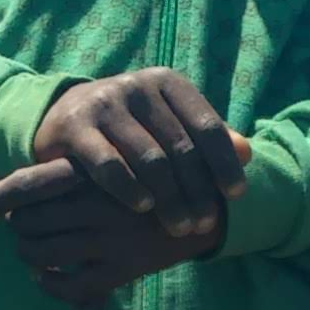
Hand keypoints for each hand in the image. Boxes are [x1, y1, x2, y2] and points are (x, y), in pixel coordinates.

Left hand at [0, 155, 223, 302]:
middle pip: (28, 220)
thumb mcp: (122, 157)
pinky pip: (69, 287)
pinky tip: (47, 278)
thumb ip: (80, 170)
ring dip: (28, 253)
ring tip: (31, 249)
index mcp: (94, 171)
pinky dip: (50, 284)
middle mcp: (97, 205)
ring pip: (42, 253)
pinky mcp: (122, 270)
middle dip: (18, 224)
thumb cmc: (157, 178)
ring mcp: (109, 240)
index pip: (30, 183)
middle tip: (20, 225)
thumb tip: (20, 183)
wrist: (212, 205)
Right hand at [23, 68, 245, 225]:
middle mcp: (137, 85)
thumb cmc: (129, 127)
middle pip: (180, 147)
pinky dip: (129, 188)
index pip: (207, 125)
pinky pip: (109, 164)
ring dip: (169, 198)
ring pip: (150, 159)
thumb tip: (247, 153)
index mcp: (167, 82)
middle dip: (197, 190)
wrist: (62, 117)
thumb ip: (204, 137)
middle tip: (205, 225)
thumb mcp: (168, 125)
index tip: (235, 196)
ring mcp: (104, 103)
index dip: (224, 163)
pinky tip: (143, 208)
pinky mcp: (75, 126)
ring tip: (180, 227)